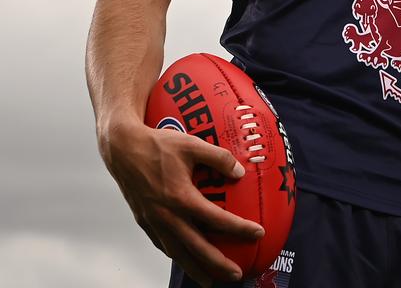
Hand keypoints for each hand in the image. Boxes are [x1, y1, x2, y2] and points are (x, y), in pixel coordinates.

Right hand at [100, 120, 264, 285]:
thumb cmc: (159, 144)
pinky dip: (176, 255)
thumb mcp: (193, 145)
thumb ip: (219, 157)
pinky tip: (185, 258)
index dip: (239, 229)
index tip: (258, 233)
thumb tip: (240, 173)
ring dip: (195, 268)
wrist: (122, 149)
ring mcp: (153, 221)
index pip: (217, 219)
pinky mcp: (143, 221)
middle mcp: (167, 215)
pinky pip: (162, 244)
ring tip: (210, 280)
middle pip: (197, 247)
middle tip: (237, 274)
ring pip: (177, 252)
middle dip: (218, 264)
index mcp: (181, 197)